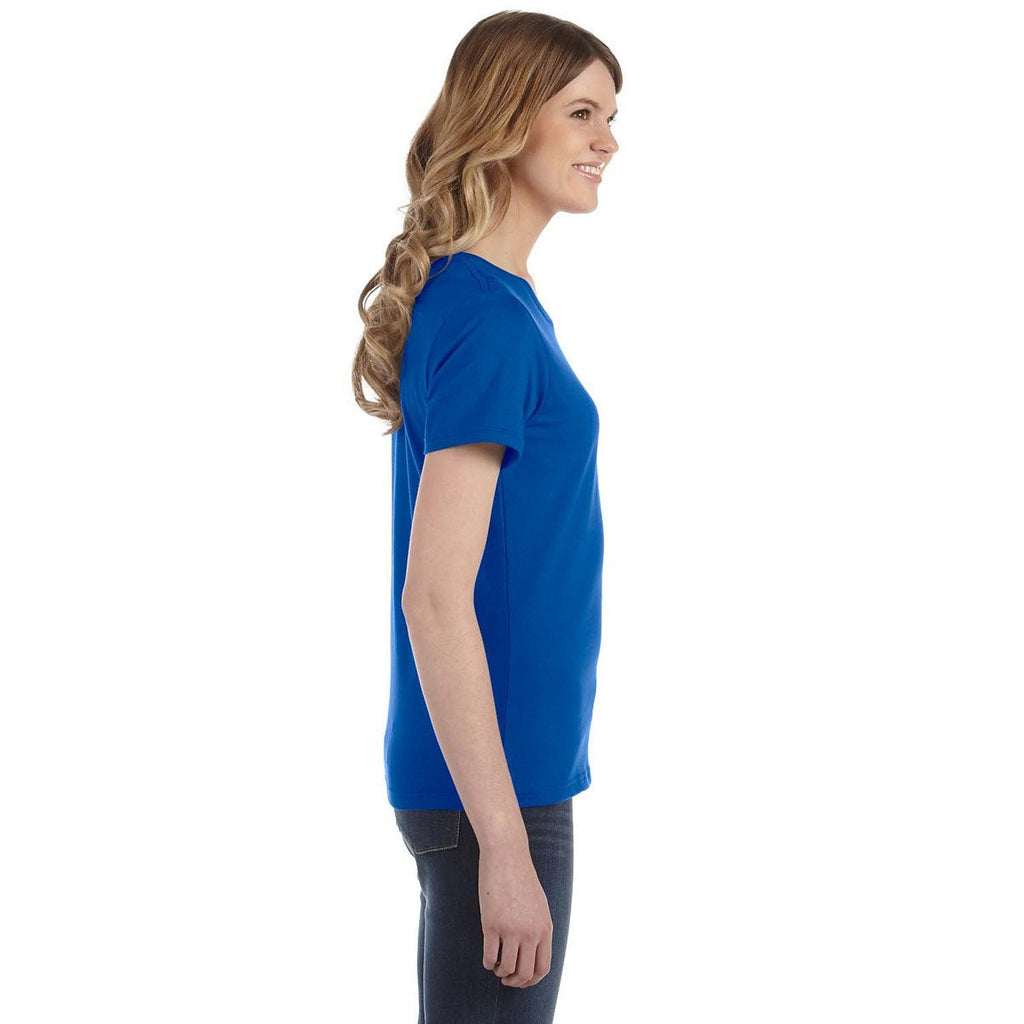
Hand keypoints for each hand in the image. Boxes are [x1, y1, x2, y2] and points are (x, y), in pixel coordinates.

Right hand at [478, 843, 552, 987]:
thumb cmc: (521, 878)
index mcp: (545, 928)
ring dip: (499, 972)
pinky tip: (487, 957)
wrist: (507, 855)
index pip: (542, 969)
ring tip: (496, 965)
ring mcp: (511, 929)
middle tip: (506, 978)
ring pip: (506, 968)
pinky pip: (489, 956)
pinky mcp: (492, 924)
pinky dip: (487, 962)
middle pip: (524, 973)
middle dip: (514, 981)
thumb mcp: (539, 905)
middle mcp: (530, 932)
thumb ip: (539, 928)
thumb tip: (533, 952)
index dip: (530, 980)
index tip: (521, 980)